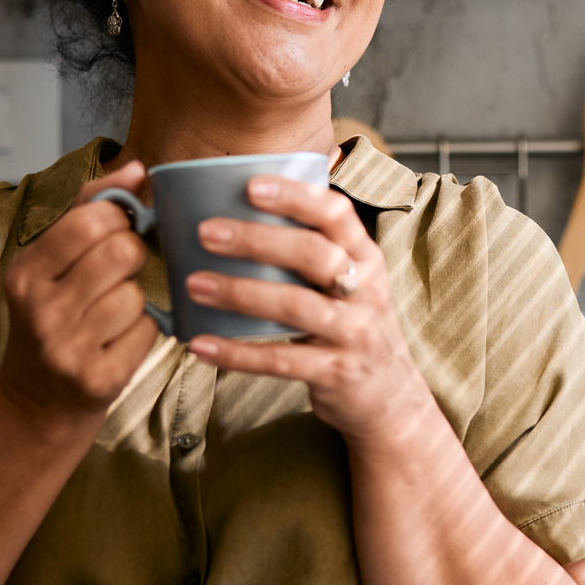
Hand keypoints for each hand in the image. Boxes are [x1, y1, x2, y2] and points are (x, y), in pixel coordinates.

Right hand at [0, 161, 162, 420]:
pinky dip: (144, 332)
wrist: (37, 397)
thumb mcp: (51, 259)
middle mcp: (39, 310)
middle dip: (134, 256)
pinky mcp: (99, 380)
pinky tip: (119, 339)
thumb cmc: (52, 314)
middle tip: (122, 270)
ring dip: (136, 300)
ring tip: (112, 312)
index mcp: (24, 272)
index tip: (116, 230)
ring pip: (137, 296)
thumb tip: (137, 169)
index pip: (89, 220)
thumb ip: (90, 207)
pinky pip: (149, 332)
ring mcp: (67, 349)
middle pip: (122, 254)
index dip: (118, 219)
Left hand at [182, 176, 436, 451]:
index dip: (296, 197)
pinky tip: (201, 344)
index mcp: (366, 259)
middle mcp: (366, 291)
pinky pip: (282, 360)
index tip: (251, 185)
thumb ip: (313, 253)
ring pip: (296, 305)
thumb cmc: (353, 328)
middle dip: (257, 240)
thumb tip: (242, 212)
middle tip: (206, 232)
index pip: (337, 214)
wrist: (391, 399)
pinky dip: (237, 353)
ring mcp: (354, 333)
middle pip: (314, 254)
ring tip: (194, 283)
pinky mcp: (337, 373)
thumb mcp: (351, 284)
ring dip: (240, 293)